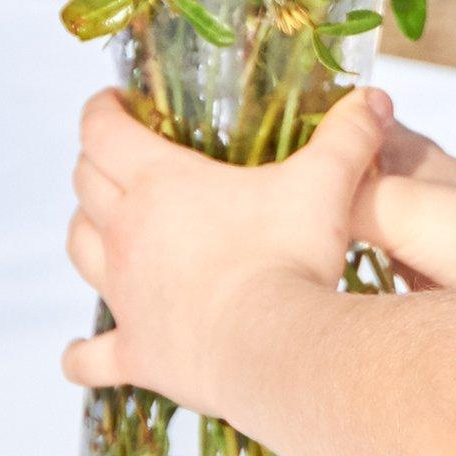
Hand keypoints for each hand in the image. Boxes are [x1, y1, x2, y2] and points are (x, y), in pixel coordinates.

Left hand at [60, 82, 391, 409]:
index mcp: (159, 183)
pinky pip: (90, 356)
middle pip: (86, 185)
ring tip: (104, 229)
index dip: (102, 110)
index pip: (102, 131)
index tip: (112, 101)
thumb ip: (348, 136)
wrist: (274, 348)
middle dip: (96, 164)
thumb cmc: (290, 258)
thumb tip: (374, 99)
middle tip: (119, 158)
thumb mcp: (325, 184)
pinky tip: (82, 353)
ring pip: (80, 251)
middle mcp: (127, 233)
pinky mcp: (135, 351)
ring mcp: (124, 296)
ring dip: (87, 233)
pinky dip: (82, 353)